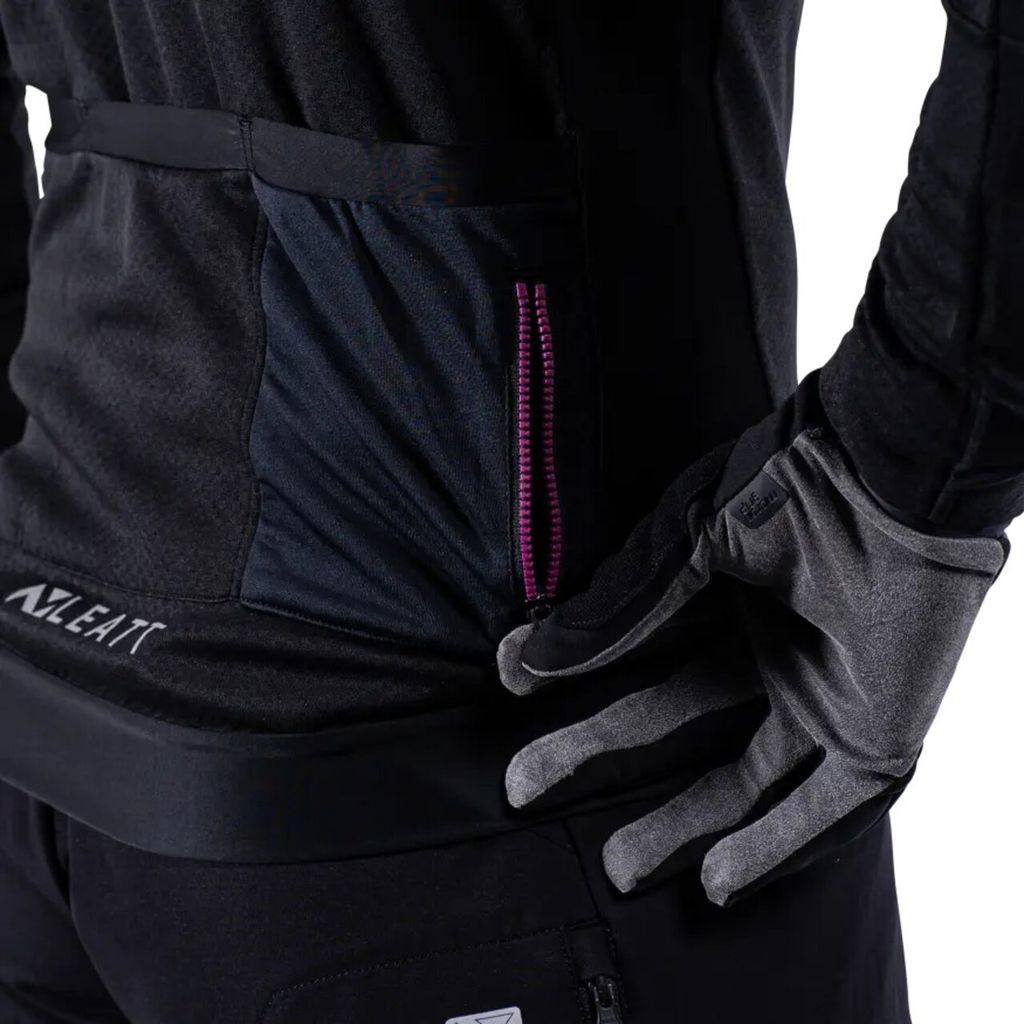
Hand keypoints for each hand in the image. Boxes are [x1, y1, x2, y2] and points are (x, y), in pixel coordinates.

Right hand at [498, 374, 1006, 905]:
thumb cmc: (791, 489)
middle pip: (670, 724)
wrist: (893, 478)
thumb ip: (610, 616)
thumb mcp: (679, 549)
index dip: (573, 674)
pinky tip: (717, 882)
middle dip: (598, 756)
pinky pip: (826, 807)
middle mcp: (764, 653)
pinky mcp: (873, 734)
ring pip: (744, 782)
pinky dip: (775, 848)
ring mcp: (819, 698)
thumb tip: (522, 662)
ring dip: (682, 828)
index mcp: (721, 600)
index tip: (511, 688)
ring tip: (618, 867)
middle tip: (523, 785)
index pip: (635, 659)